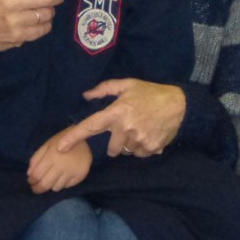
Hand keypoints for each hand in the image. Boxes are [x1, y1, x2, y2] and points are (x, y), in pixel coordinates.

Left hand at [27, 129, 91, 192]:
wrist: (83, 136)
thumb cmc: (62, 140)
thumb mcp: (46, 145)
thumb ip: (36, 158)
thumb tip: (29, 175)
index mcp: (51, 156)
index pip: (37, 175)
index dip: (32, 181)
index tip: (30, 182)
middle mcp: (62, 166)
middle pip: (46, 185)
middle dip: (38, 189)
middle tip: (36, 188)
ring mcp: (72, 172)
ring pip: (56, 188)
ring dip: (51, 185)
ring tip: (51, 178)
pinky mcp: (80, 176)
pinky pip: (67, 186)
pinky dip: (62, 184)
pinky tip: (62, 176)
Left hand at [54, 79, 185, 156]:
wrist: (179, 104)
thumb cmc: (150, 92)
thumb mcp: (127, 85)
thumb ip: (104, 89)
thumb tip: (86, 95)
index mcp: (117, 111)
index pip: (90, 126)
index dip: (74, 137)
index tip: (60, 147)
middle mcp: (126, 128)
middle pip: (110, 148)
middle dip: (115, 142)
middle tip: (127, 129)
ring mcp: (139, 140)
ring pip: (125, 151)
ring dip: (129, 144)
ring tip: (141, 129)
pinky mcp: (151, 149)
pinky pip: (139, 154)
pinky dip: (141, 147)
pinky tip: (149, 134)